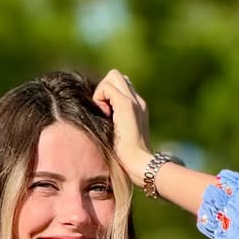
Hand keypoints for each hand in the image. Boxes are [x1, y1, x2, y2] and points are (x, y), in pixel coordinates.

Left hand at [92, 69, 153, 186]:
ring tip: (104, 113)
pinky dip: (100, 97)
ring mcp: (134, 100)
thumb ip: (114, 122)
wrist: (138, 162)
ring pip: (112, 76)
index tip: (105, 114)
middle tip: (102, 110)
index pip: (121, 86)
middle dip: (104, 89)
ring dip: (102, 91)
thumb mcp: (119, 136)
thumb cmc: (127, 158)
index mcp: (138, 108)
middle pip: (116, 76)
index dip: (108, 95)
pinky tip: (104, 115)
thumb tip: (101, 116)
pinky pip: (106, 86)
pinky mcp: (126, 104)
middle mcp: (138, 100)